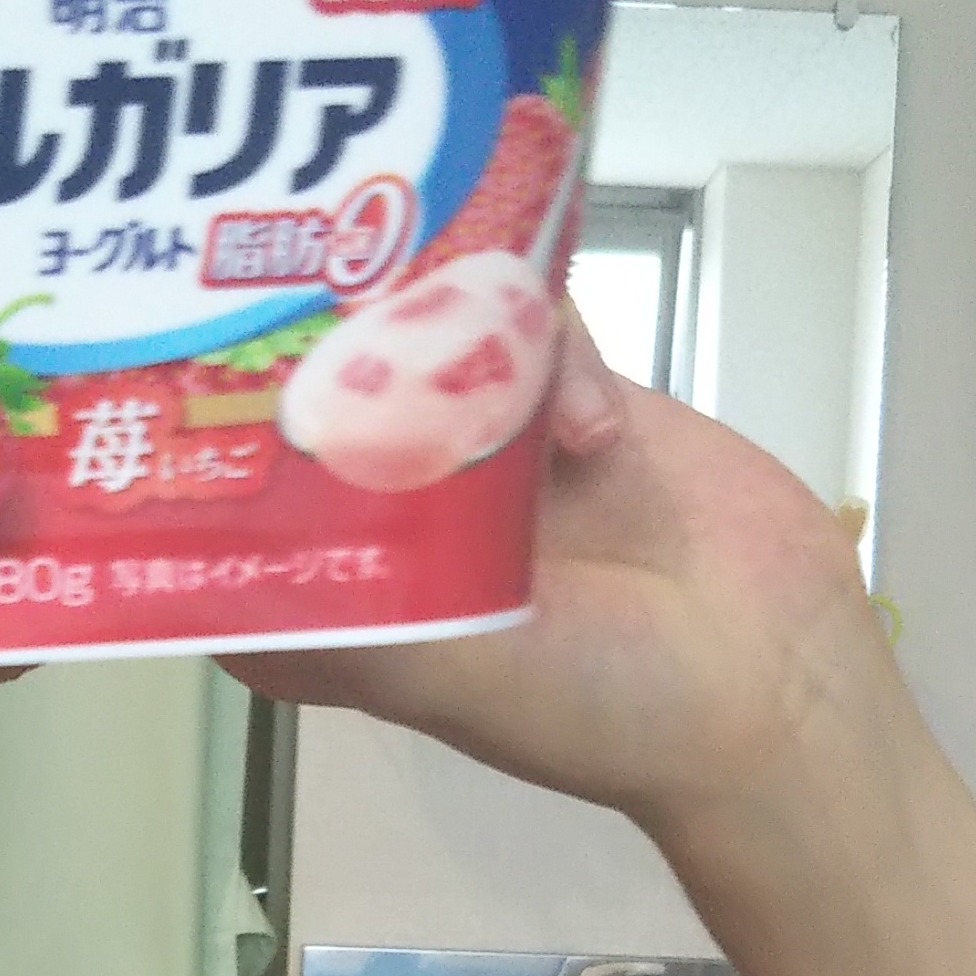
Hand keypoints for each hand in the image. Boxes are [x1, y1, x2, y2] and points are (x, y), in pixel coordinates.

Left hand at [232, 318, 891, 845]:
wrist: (777, 679)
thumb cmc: (603, 707)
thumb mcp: (446, 679)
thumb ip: (342, 616)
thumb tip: (217, 561)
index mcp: (336, 598)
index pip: (230, 503)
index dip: (206, 433)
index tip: (199, 362)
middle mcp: (390, 517)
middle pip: (315, 392)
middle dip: (319, 336)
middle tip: (322, 267)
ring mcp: (478, 452)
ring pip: (420, 331)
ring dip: (454, 331)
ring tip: (490, 360)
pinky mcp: (560, 399)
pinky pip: (523, 319)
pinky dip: (552, 343)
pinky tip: (594, 425)